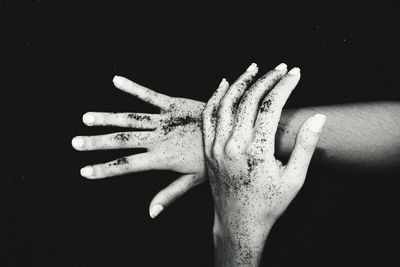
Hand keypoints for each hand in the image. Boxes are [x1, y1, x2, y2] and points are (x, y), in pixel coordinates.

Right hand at [71, 76, 205, 217]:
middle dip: (96, 142)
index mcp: (161, 158)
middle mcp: (158, 138)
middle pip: (122, 140)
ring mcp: (164, 120)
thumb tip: (150, 213)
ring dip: (107, 118)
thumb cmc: (215, 159)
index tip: (84, 171)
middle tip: (75, 142)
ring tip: (87, 118)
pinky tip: (116, 80)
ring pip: (130, 118)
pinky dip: (133, 87)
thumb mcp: (193, 181)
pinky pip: (150, 95)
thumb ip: (170, 194)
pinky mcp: (173, 104)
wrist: (233, 131)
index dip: (104, 168)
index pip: (126, 165)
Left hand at [202, 63, 325, 265]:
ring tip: (254, 68)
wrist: (238, 222)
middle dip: (266, 79)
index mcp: (257, 151)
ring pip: (225, 103)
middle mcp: (233, 145)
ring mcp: (216, 146)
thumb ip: (305, 146)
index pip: (271, 106)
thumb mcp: (294, 178)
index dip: (285, 86)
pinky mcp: (208, 150)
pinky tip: (224, 84)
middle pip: (248, 100)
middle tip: (280, 67)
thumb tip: (318, 117)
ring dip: (240, 82)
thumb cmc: (270, 203)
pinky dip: (215, 98)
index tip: (295, 73)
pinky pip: (208, 116)